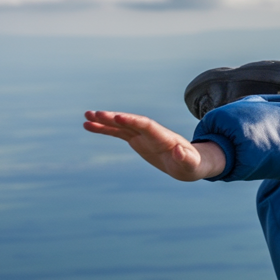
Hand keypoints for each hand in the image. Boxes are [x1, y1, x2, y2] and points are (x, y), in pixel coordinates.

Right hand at [84, 111, 225, 180]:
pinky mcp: (137, 140)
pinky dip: (105, 129)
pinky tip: (89, 126)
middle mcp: (152, 133)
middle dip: (114, 118)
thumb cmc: (192, 165)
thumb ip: (186, 158)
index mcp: (164, 137)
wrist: (189, 163)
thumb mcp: (192, 165)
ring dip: (105, 121)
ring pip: (122, 126)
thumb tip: (178, 151)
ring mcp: (143, 135)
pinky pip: (118, 133)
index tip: (118, 117)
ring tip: (86, 116)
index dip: (132, 121)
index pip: (147, 125)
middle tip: (96, 114)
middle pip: (131, 122)